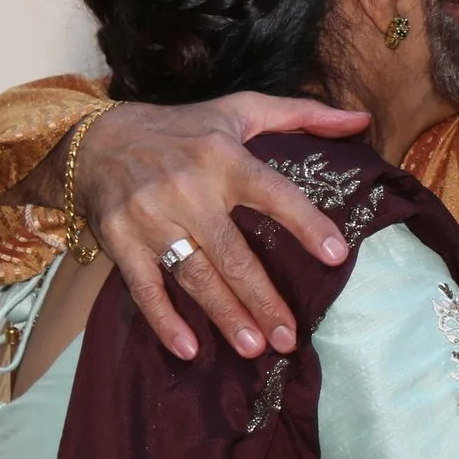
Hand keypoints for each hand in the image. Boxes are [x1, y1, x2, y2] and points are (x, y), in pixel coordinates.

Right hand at [73, 94, 371, 359]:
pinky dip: (165, 320)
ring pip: (194, 275)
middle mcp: (187, 188)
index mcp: (222, 157)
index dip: (305, 224)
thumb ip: (302, 115)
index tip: (337, 256)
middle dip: (262, 299)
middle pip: (232, 253)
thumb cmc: (182, 130)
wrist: (97, 140)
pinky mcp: (120, 240)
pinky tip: (189, 348)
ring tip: (253, 349)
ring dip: (224, 316)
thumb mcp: (240, 110)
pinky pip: (145, 287)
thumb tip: (361, 121)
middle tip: (289, 339)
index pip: (273, 193)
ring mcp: (150, 217)